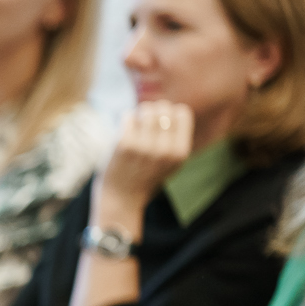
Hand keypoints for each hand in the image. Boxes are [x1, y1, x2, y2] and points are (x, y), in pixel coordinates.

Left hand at [96, 100, 193, 216]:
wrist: (121, 198)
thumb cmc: (145, 176)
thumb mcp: (170, 162)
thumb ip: (175, 139)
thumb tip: (170, 107)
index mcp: (180, 152)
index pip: (183, 113)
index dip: (170, 112)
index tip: (160, 121)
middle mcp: (165, 149)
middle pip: (164, 108)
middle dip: (153, 110)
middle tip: (143, 122)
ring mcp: (145, 146)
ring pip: (146, 109)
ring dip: (138, 113)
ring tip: (134, 126)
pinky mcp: (124, 144)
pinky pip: (128, 116)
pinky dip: (125, 119)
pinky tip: (123, 131)